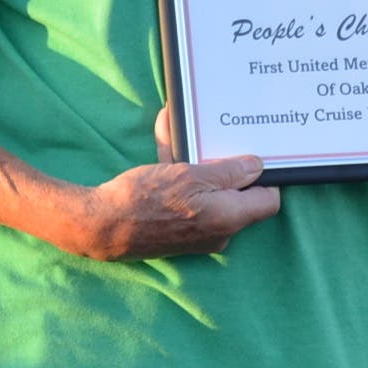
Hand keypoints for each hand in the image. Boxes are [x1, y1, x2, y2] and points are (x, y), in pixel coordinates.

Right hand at [66, 153, 281, 260]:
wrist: (99, 226)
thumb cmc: (144, 199)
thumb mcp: (189, 176)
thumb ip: (228, 172)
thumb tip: (258, 168)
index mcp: (229, 219)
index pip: (268, 202)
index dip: (266, 178)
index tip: (254, 157)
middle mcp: (219, 232)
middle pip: (238, 196)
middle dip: (226, 167)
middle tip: (215, 141)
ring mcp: (198, 234)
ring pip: (208, 193)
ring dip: (197, 166)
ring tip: (182, 134)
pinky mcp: (178, 231)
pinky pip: (188, 199)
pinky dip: (180, 176)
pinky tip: (166, 142)